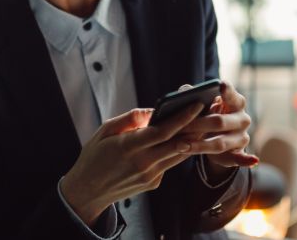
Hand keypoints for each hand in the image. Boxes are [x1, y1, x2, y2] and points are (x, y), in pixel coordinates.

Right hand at [60, 102, 204, 226]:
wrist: (88, 191)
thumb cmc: (93, 157)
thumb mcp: (103, 131)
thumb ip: (128, 120)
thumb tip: (149, 111)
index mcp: (129, 147)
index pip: (163, 131)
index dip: (183, 117)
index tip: (197, 104)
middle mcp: (143, 163)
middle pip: (178, 143)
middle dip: (195, 126)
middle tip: (208, 110)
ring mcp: (150, 175)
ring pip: (178, 154)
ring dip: (191, 138)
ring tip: (201, 122)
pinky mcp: (153, 183)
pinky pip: (169, 163)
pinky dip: (176, 150)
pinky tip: (179, 139)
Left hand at [179, 80, 257, 174]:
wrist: (217, 137)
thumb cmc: (210, 115)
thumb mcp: (204, 106)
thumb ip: (195, 96)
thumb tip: (185, 89)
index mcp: (236, 102)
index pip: (231, 95)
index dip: (227, 91)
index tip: (220, 84)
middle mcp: (243, 118)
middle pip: (219, 121)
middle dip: (197, 125)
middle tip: (179, 127)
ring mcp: (242, 137)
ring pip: (220, 142)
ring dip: (200, 145)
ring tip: (181, 146)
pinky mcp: (239, 153)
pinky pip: (240, 158)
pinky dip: (246, 160)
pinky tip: (252, 162)